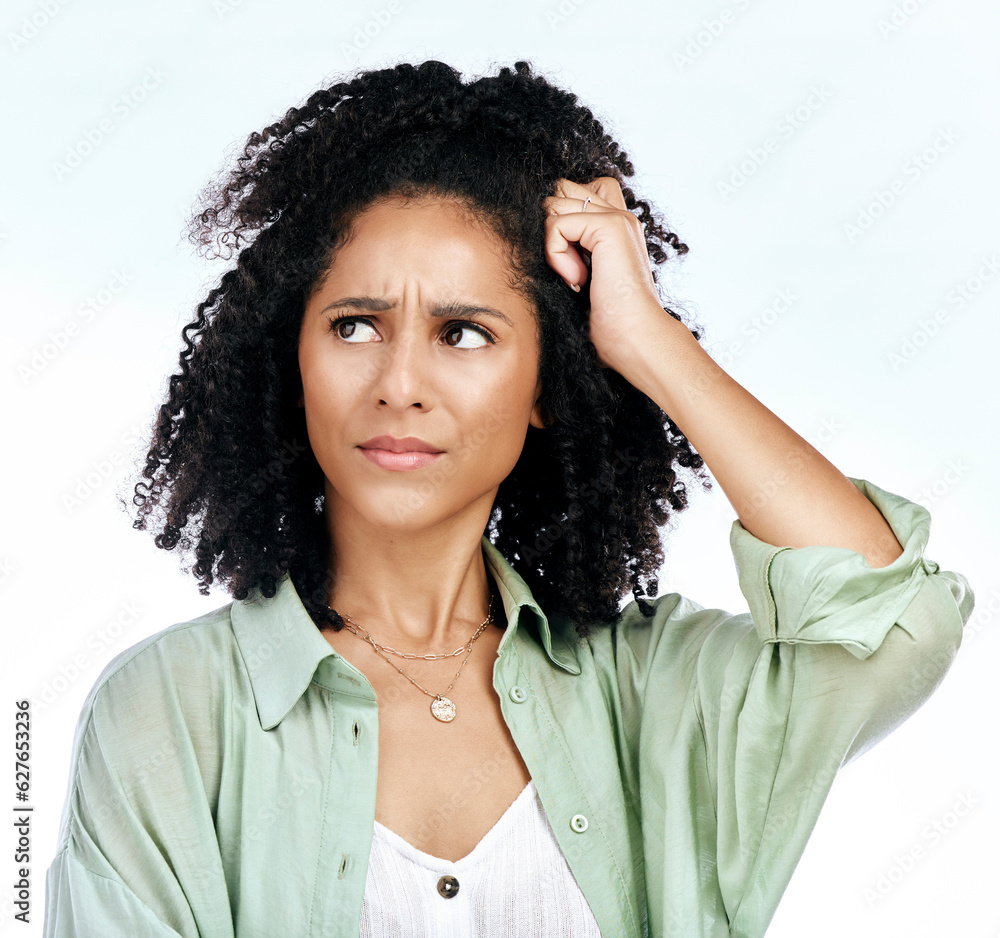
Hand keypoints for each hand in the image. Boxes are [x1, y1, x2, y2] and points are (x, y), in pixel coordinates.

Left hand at [542, 177, 670, 374]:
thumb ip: (567, 250)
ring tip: (575, 278)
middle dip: (551, 227)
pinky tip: (576, 279)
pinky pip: (557, 223)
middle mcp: (619, 215)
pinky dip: (555, 253)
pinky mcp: (609, 225)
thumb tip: (533, 233)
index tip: (569, 265)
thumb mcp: (579, 279)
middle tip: (569, 270)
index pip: (575, 191)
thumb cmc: (607, 323)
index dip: (558, 218)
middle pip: (561, 190)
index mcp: (615, 227)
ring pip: (555, 205)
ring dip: (553, 245)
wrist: (633, 338)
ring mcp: (617, 217)